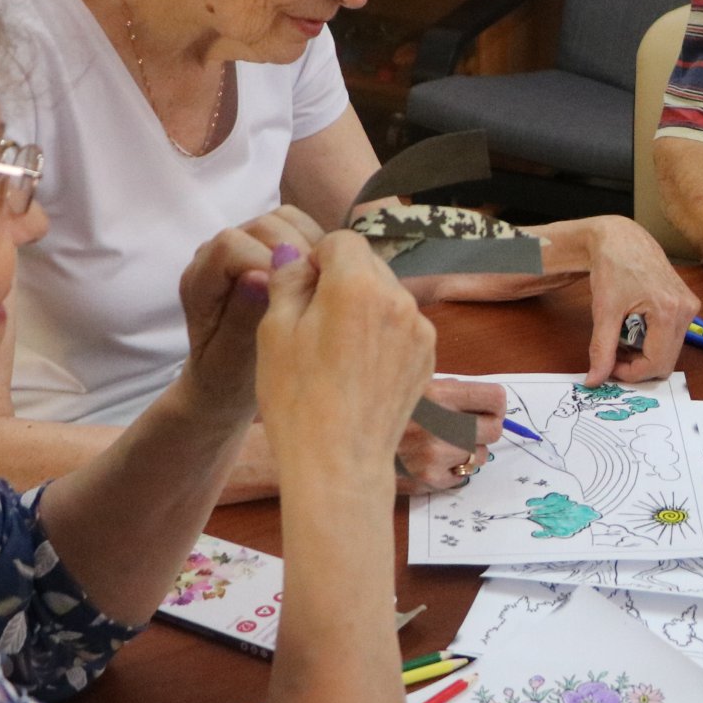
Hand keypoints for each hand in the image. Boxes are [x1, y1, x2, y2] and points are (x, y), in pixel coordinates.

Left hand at [178, 206, 327, 418]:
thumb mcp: (231, 360)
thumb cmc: (227, 377)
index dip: (264, 262)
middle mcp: (216, 256)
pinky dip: (316, 244)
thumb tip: (259, 275)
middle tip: (314, 291)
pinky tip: (321, 277)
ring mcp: (243, 248)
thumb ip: (241, 318)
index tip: (291, 296)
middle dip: (293, 253)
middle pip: (261, 225)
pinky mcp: (266, 248)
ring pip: (282, 219)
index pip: (230, 246)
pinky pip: (297, 227)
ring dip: (309, 244)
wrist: (228, 380)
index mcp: (199, 282)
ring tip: (320, 283)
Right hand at [256, 232, 433, 485]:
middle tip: (313, 320)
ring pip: (387, 295)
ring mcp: (420, 329)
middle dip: (341, 280)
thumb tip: (293, 253)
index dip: (317, 258)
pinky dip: (382, 333)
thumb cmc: (297, 398)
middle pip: (368, 265)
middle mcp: (399, 299)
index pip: (341, 240)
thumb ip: (288, 280)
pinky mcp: (428, 356)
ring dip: (363, 306)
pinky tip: (358, 367)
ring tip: (335, 349)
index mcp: (358, 285)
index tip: (301, 288)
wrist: (338, 462)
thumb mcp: (274, 330)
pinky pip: (402, 325)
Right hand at [394, 377, 503, 491]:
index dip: (495, 406)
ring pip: (480, 456)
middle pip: (494, 431)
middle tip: (466, 429)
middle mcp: (442, 426)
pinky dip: (452, 470)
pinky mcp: (430, 479)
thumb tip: (489, 404)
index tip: (487, 409)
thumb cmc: (383, 410)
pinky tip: (430, 461)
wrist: (346, 440)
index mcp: (439, 394)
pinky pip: (462, 476)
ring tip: (440, 444)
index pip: (496, 400)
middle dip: (484, 429)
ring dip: (467, 451)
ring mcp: (436, 455)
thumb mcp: (414, 386)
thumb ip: (450, 392)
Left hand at [576, 218, 700, 383]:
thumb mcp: (604, 311)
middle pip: (666, 362)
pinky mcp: (687, 304)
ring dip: (645, 354)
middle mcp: (686, 310)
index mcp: (669, 311)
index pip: (656, 363)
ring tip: (622, 338)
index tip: (610, 367)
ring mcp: (689, 307)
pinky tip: (634, 329)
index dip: (631, 373)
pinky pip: (672, 338)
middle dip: (638, 365)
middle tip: (614, 355)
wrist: (622, 238)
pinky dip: (652, 342)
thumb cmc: (613, 267)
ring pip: (670, 352)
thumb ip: (601, 349)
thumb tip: (595, 380)